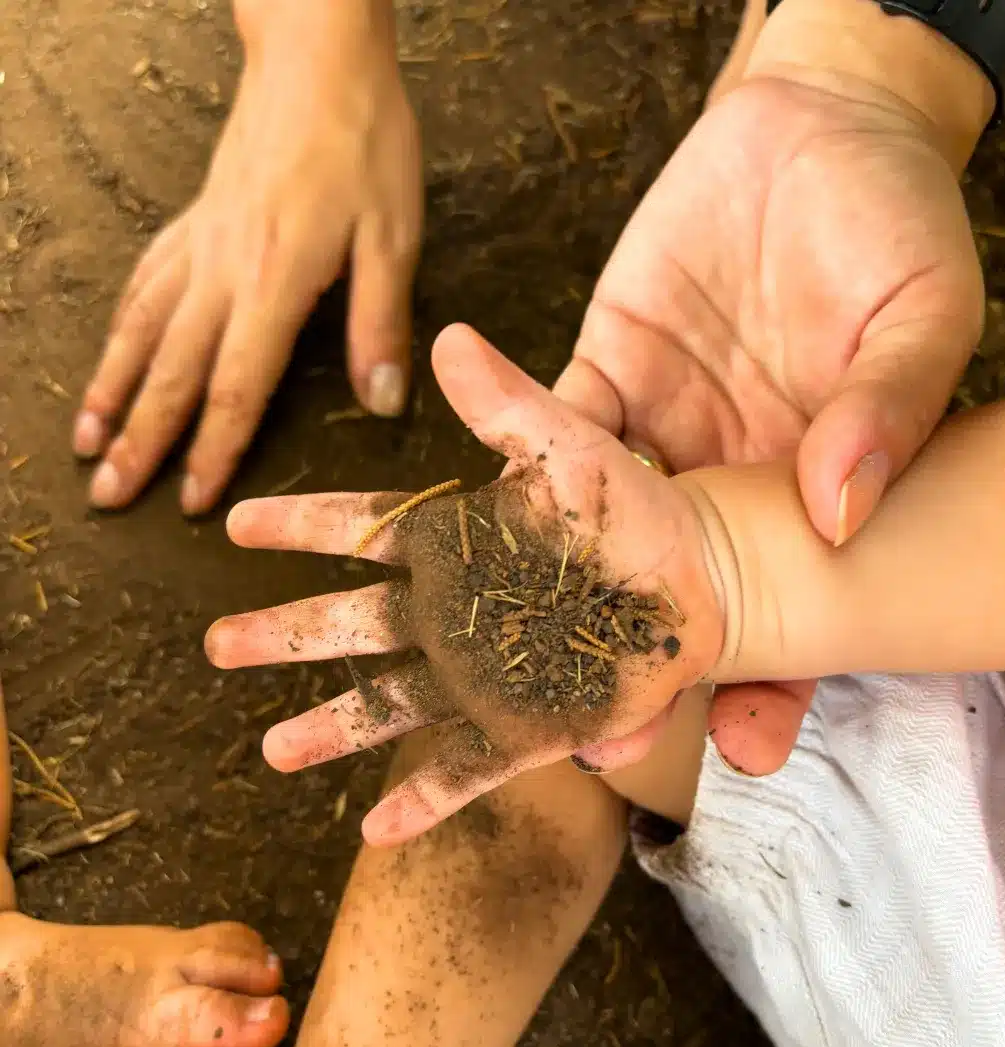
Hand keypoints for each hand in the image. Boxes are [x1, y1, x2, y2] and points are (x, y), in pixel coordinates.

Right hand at [74, 5, 422, 514]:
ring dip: (112, 392)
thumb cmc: (364, 144)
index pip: (234, 384)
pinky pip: (144, 285)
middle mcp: (222, 270)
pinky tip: (112, 358)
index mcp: (276, 281)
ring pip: (142, 330)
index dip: (212, 449)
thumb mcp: (393, 235)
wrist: (316, 60)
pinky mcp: (192, 223)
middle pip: (172, 370)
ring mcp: (199, 245)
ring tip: (85, 444)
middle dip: (141, 440)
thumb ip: (380, 322)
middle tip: (107, 496)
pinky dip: (121, 332)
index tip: (189, 503)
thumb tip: (380, 403)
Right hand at [205, 325, 724, 843]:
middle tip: (220, 644)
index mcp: (454, 545)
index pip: (358, 530)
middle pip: (353, 626)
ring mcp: (484, 677)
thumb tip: (449, 337)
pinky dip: (421, 799)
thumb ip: (508, 404)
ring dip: (333, 726)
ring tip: (273, 751)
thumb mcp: (569, 445)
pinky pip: (463, 769)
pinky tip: (373, 829)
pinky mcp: (527, 731)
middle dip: (288, 634)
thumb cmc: (632, 510)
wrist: (695, 582)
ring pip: (390, 704)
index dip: (299, 525)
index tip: (238, 523)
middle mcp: (453, 615)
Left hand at [554, 0, 986, 773]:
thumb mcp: (923, 314)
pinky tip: (459, 526)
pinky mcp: (606, 372)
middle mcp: (726, 483)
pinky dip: (506, 463)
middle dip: (626, 670)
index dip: (768, 680)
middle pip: (673, 594)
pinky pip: (547, 428)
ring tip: (495, 663)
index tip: (734, 745)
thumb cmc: (899, 221)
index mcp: (810, 492)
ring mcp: (659, 434)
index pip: (789, 610)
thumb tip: (838, 507)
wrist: (823, 127)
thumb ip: (888, 409)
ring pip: (594, 531)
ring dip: (542, 594)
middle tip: (587, 748)